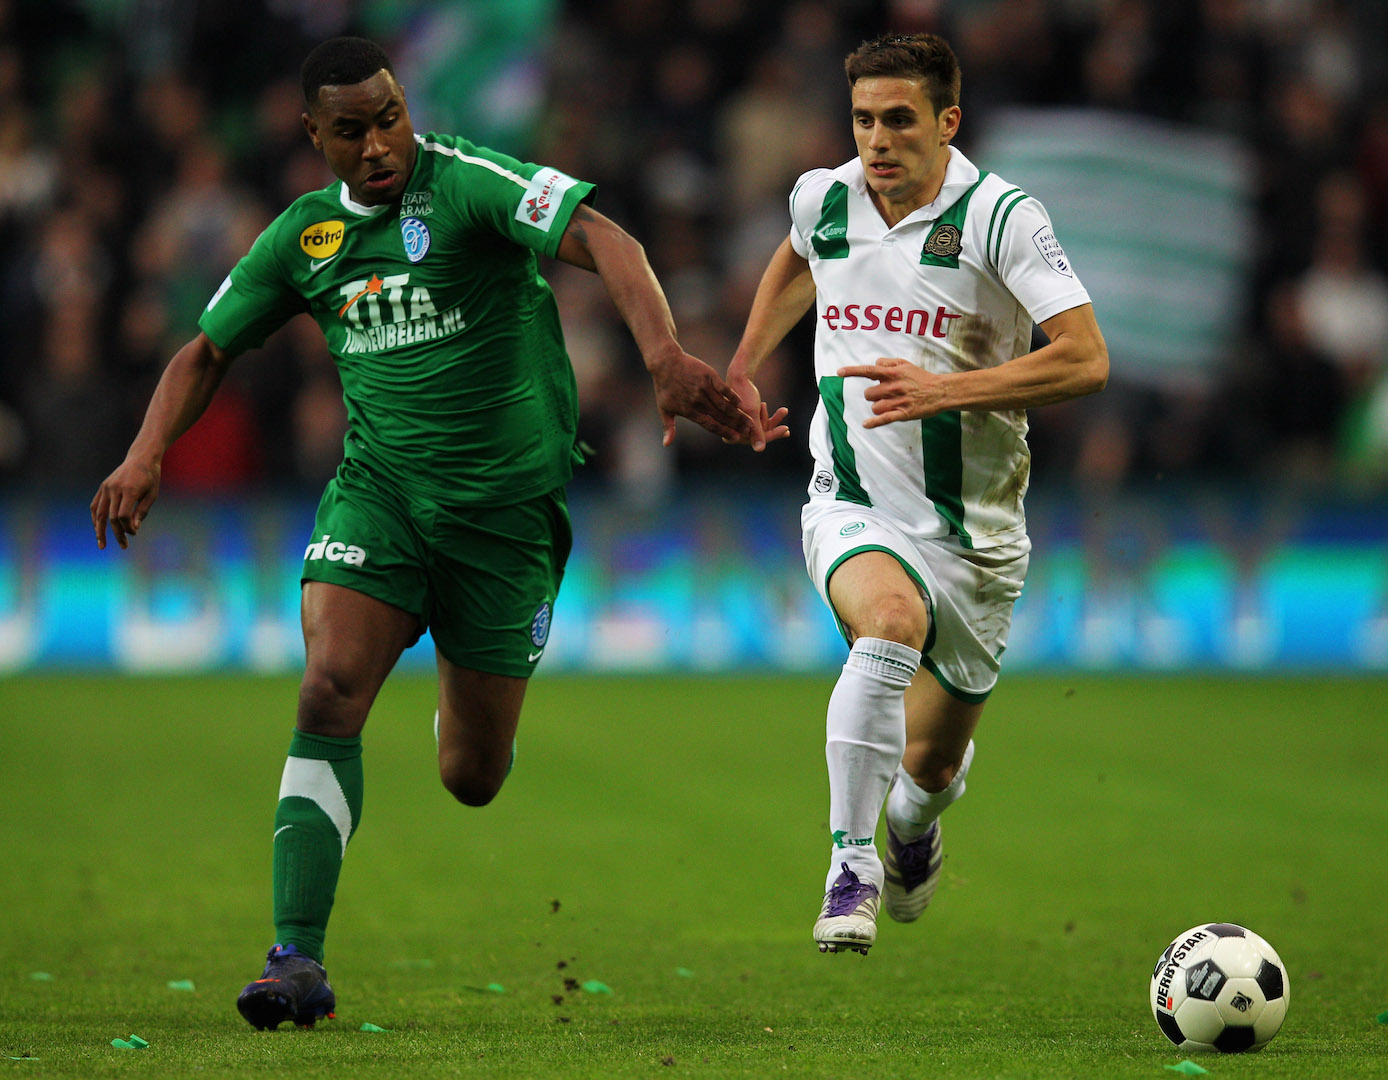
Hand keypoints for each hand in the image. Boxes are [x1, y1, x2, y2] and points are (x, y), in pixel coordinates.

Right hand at [91, 459, 160, 549]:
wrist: (141, 458)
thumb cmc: (151, 477)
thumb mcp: (152, 494)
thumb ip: (142, 512)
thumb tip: (133, 529)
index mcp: (129, 490)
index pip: (122, 515)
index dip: (127, 527)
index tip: (134, 534)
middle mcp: (114, 488)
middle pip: (110, 517)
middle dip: (117, 533)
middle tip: (124, 546)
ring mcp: (106, 487)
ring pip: (99, 513)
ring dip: (99, 530)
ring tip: (102, 544)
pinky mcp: (103, 487)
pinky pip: (95, 505)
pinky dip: (96, 518)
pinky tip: (98, 529)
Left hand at [648, 349, 763, 448]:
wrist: (666, 362)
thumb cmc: (664, 387)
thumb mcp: (664, 408)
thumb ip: (668, 427)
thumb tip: (666, 444)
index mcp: (689, 411)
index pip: (710, 425)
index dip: (724, 432)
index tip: (736, 438)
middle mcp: (699, 401)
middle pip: (721, 416)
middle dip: (737, 425)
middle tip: (749, 432)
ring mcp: (705, 388)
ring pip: (725, 404)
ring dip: (738, 414)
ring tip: (749, 421)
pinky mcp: (709, 376)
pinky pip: (724, 389)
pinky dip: (733, 397)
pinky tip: (741, 404)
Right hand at [725, 371, 789, 448]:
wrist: (739, 376)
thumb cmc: (744, 394)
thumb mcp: (752, 414)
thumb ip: (756, 433)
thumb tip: (759, 450)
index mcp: (732, 433)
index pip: (756, 440)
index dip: (772, 435)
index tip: (786, 430)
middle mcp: (734, 431)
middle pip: (758, 434)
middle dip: (772, 424)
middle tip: (785, 420)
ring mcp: (739, 425)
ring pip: (760, 427)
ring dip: (772, 418)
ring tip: (781, 410)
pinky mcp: (744, 419)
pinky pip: (758, 422)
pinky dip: (767, 415)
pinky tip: (772, 408)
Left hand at [837, 357, 947, 427]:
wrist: (941, 391)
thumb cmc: (921, 377)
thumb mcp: (905, 364)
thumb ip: (888, 363)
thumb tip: (875, 365)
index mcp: (893, 373)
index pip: (868, 370)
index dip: (852, 371)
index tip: (839, 373)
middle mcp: (893, 386)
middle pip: (868, 394)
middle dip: (873, 395)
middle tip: (884, 394)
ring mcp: (898, 401)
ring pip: (874, 407)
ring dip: (878, 407)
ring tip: (890, 404)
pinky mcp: (903, 413)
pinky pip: (884, 419)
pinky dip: (873, 423)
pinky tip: (866, 424)